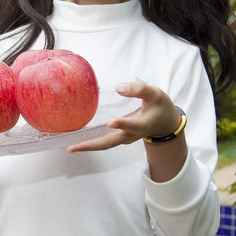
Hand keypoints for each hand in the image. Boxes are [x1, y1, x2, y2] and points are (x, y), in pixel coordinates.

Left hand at [66, 82, 181, 152]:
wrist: (165, 123)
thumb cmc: (160, 106)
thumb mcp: (156, 94)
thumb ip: (139, 89)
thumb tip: (119, 87)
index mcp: (143, 124)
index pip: (132, 125)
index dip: (123, 124)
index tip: (111, 122)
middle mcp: (131, 135)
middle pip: (110, 142)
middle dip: (92, 145)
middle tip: (73, 147)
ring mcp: (124, 138)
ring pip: (105, 144)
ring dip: (88, 146)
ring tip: (71, 147)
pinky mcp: (119, 138)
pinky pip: (104, 141)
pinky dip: (92, 142)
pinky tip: (78, 139)